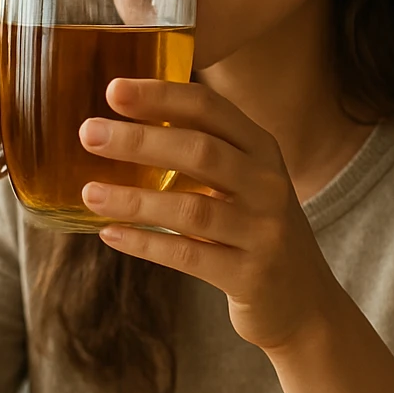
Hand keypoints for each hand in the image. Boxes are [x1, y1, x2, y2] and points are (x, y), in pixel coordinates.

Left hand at [78, 78, 348, 351]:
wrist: (304, 303)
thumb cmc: (255, 231)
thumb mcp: (243, 182)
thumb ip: (202, 152)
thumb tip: (122, 124)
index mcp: (262, 150)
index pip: (210, 109)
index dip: (161, 96)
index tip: (113, 89)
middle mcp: (268, 185)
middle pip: (201, 151)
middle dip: (140, 139)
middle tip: (89, 134)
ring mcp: (264, 232)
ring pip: (191, 209)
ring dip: (134, 199)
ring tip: (89, 193)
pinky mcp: (250, 276)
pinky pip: (188, 256)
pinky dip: (146, 244)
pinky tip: (111, 234)